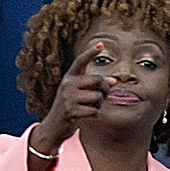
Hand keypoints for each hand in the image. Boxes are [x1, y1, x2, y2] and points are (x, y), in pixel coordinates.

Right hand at [29, 42, 105, 170]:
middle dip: (106, 89)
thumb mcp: (81, 93)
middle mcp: (67, 84)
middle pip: (98, 80)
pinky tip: (87, 116)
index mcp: (70, 77)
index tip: (100, 45)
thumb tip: (114, 81)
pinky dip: (95, 115)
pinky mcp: (71, 111)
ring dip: (99, 105)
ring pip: (98, 97)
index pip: (80, 62)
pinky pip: (94, 111)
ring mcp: (68, 97)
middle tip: (104, 95)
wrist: (55, 125)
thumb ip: (96, 86)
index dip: (90, 53)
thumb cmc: (72, 106)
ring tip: (90, 108)